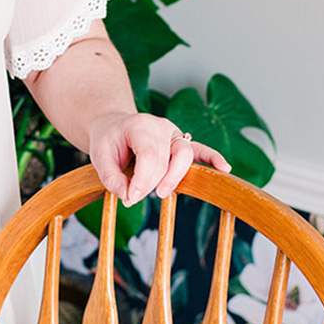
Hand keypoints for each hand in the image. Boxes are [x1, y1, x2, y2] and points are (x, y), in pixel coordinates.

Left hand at [86, 112, 230, 206]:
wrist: (115, 126)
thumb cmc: (109, 140)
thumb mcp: (99, 156)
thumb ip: (111, 177)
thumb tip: (128, 197)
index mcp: (140, 125)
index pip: (149, 155)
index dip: (142, 180)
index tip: (130, 198)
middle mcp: (162, 126)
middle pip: (166, 159)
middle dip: (151, 182)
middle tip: (133, 197)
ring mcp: (175, 134)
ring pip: (185, 155)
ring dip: (174, 177)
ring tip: (161, 192)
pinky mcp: (182, 143)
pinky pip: (201, 150)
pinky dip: (213, 158)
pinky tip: (225, 169)